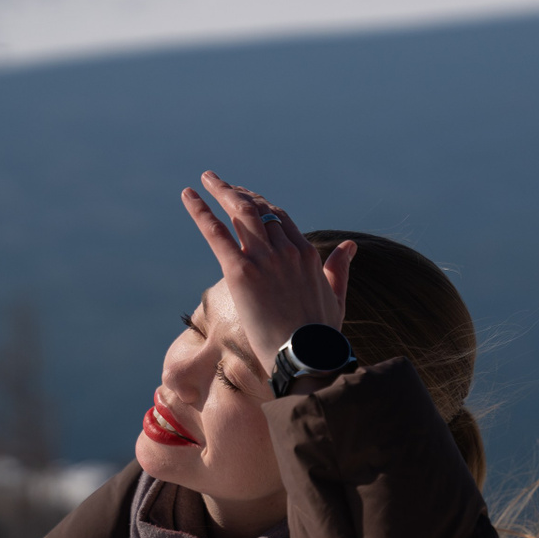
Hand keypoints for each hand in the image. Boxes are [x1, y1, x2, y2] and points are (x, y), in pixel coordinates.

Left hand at [181, 172, 355, 374]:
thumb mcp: (337, 297)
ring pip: (240, 212)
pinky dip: (200, 211)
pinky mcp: (241, 272)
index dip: (262, 206)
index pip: (281, 219)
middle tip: (222, 184)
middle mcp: (287, 250)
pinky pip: (216, 233)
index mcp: (308, 254)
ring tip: (207, 180)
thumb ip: (340, 268)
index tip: (248, 199)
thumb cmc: (321, 337)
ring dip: (222, 192)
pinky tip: (188, 196)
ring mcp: (264, 259)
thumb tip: (350, 245)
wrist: (306, 357)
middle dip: (240, 193)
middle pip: (260, 210)